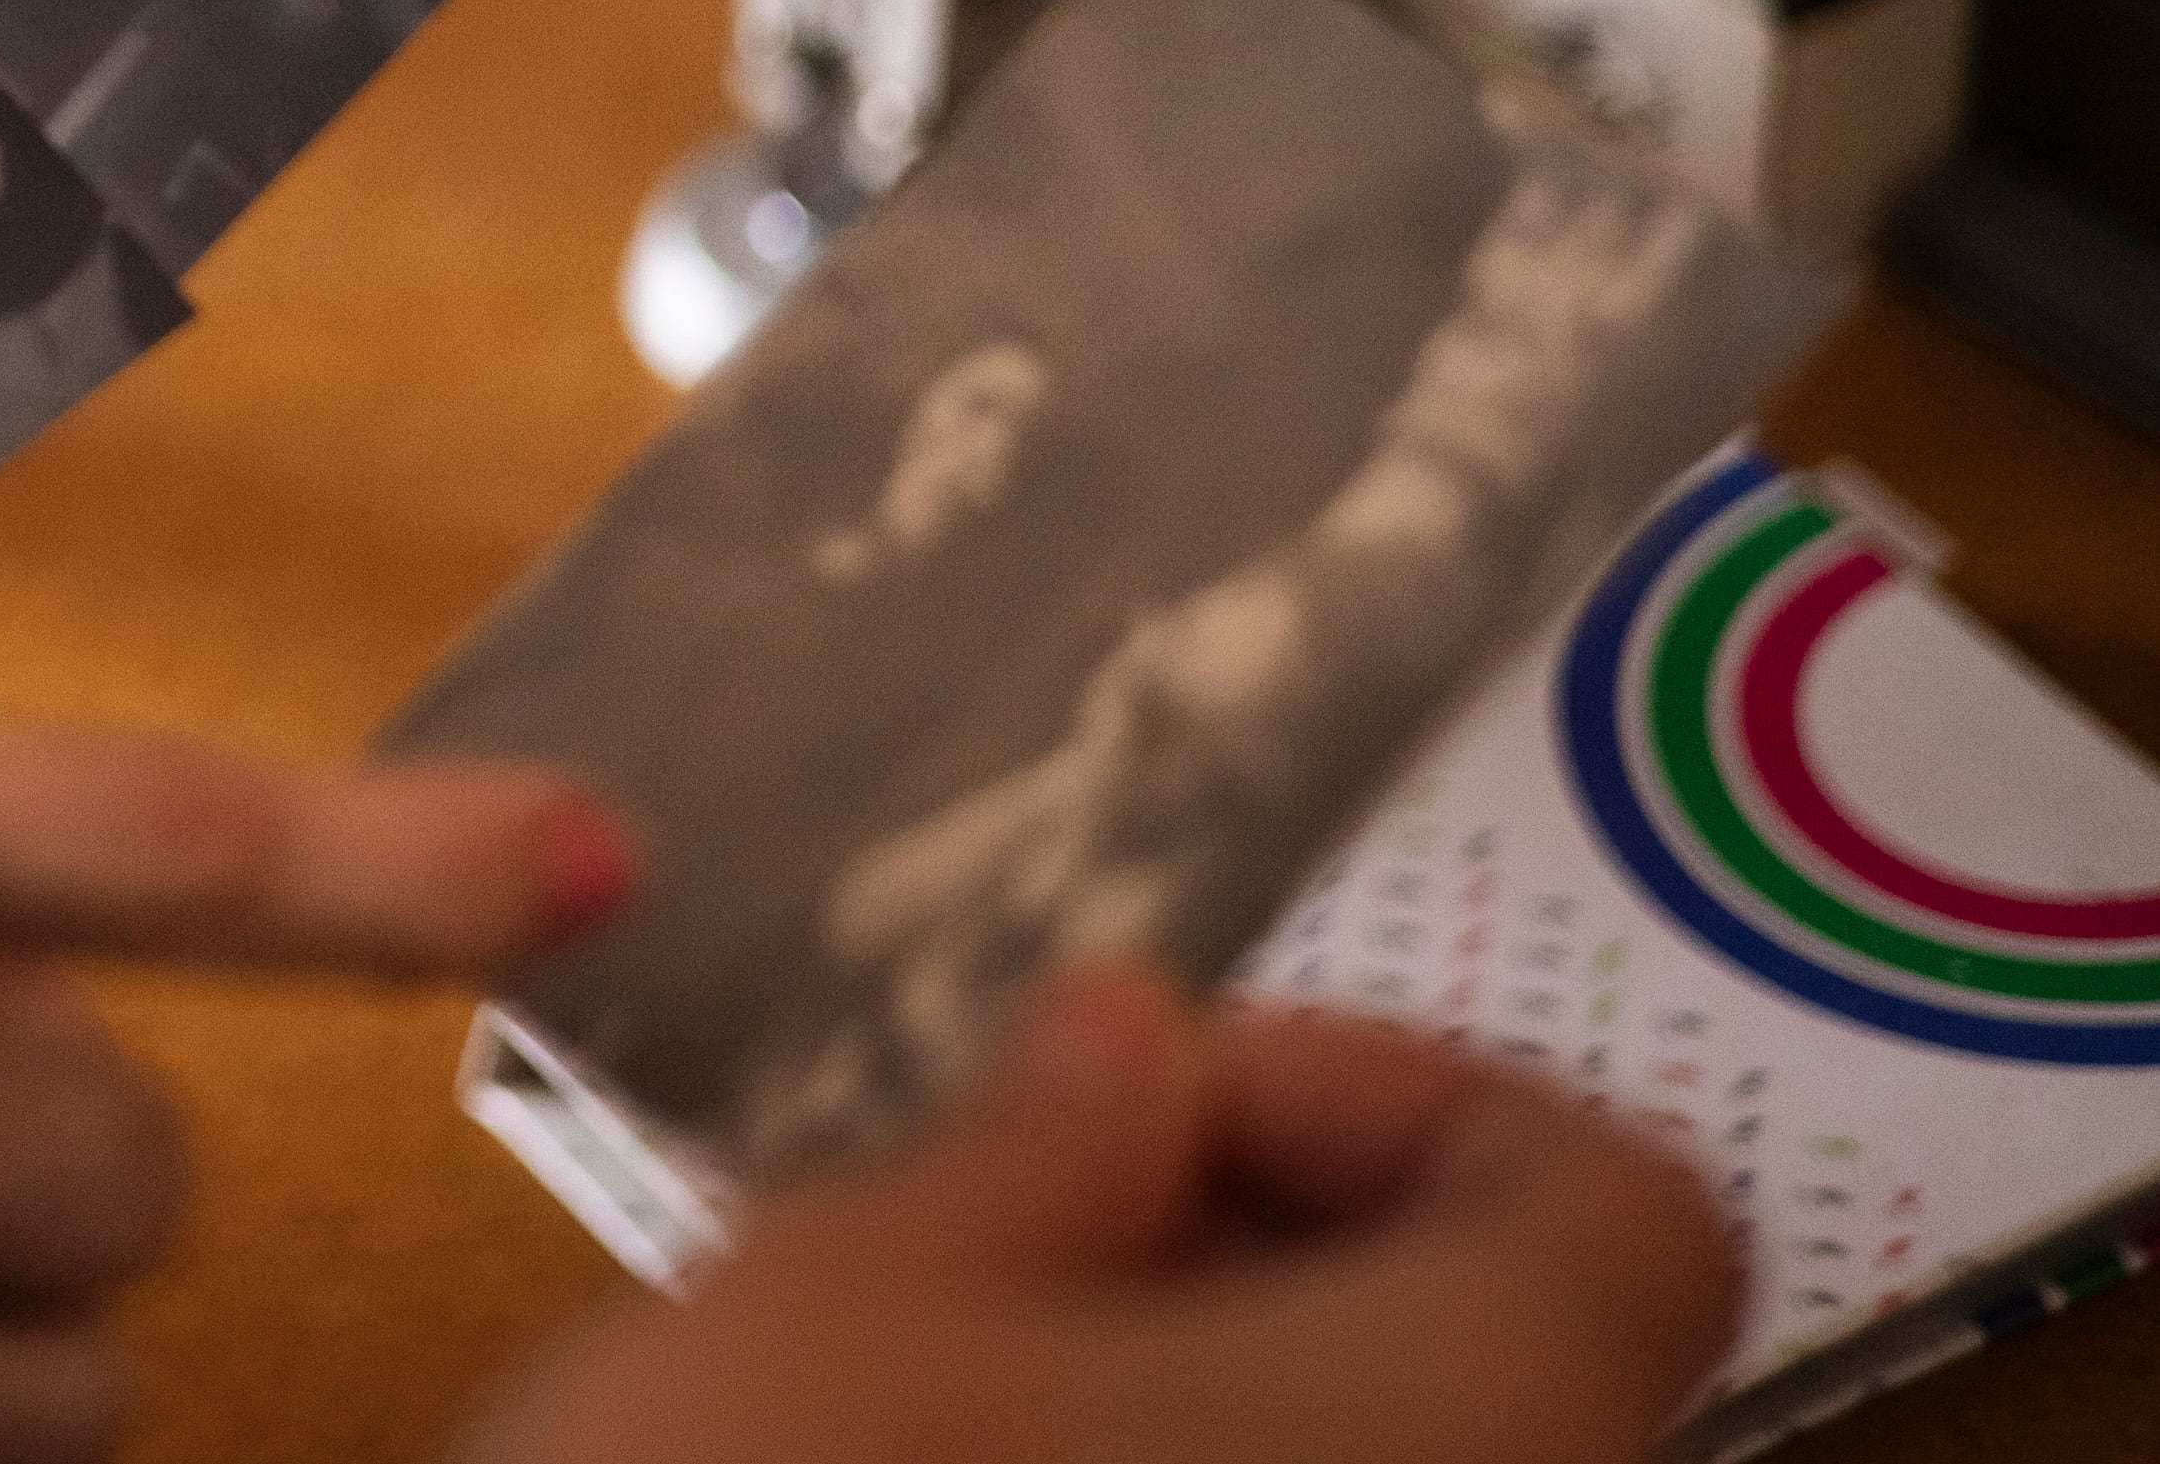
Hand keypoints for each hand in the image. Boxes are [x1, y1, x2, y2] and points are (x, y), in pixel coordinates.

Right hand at [451, 964, 1738, 1463]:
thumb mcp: (844, 1289)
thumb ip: (1036, 1147)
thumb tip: (1132, 1045)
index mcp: (1490, 1421)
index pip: (1621, 1208)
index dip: (1388, 1103)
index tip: (1143, 1100)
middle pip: (1504, 1373)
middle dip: (1261, 1260)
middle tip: (1006, 1233)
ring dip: (1206, 1416)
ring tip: (948, 1396)